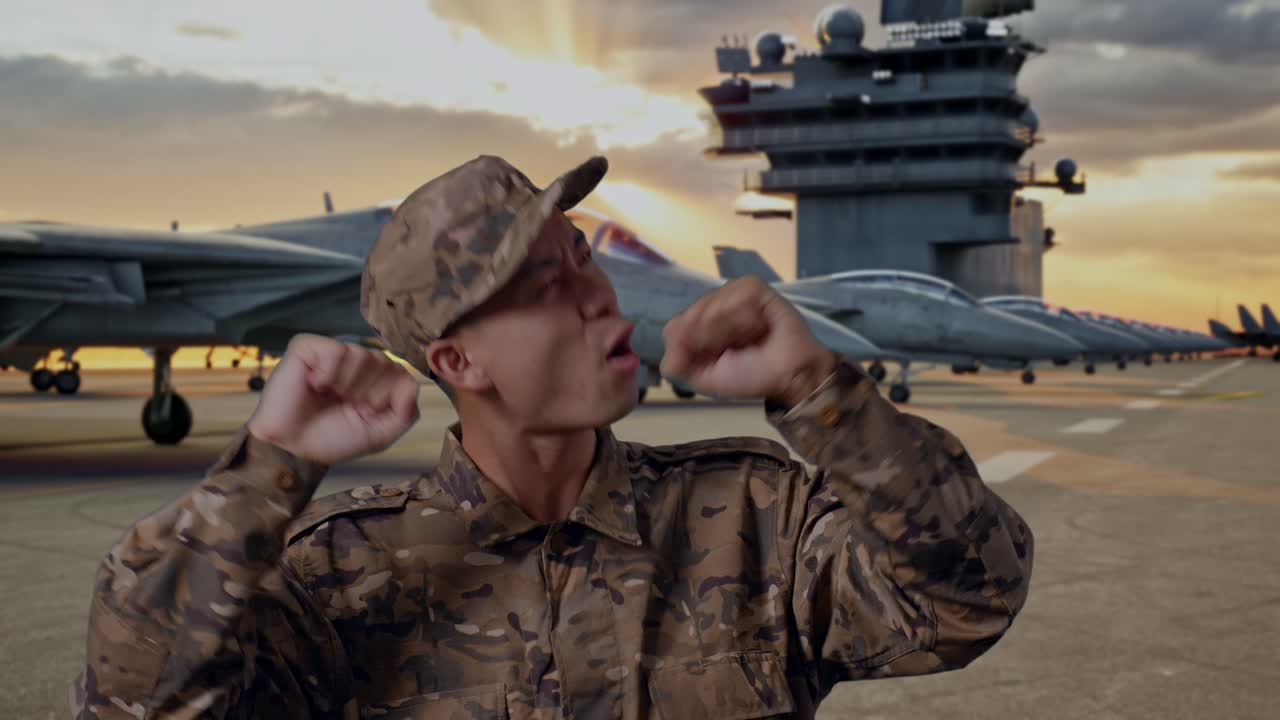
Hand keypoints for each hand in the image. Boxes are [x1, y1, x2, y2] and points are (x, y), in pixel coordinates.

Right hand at [246, 334, 420, 464]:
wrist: (291, 447)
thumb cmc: (330, 439)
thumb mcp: (378, 435)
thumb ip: (403, 413)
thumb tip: (412, 384)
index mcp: (374, 381)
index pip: (402, 374)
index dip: (389, 396)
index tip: (369, 411)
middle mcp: (356, 363)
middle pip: (386, 363)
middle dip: (370, 392)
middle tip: (347, 404)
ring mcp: (333, 353)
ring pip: (364, 355)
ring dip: (349, 384)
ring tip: (331, 395)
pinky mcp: (308, 347)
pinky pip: (337, 350)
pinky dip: (329, 373)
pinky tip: (316, 384)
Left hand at [661, 276, 839, 408]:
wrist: (787, 374)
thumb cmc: (750, 376)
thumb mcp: (706, 377)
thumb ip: (679, 364)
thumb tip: (666, 351)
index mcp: (697, 327)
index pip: (675, 326)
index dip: (689, 343)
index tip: (709, 357)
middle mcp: (712, 307)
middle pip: (692, 314)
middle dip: (712, 338)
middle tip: (735, 350)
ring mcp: (732, 294)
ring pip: (714, 304)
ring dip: (732, 329)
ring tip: (751, 339)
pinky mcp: (754, 287)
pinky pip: (737, 296)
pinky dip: (747, 318)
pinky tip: (760, 327)